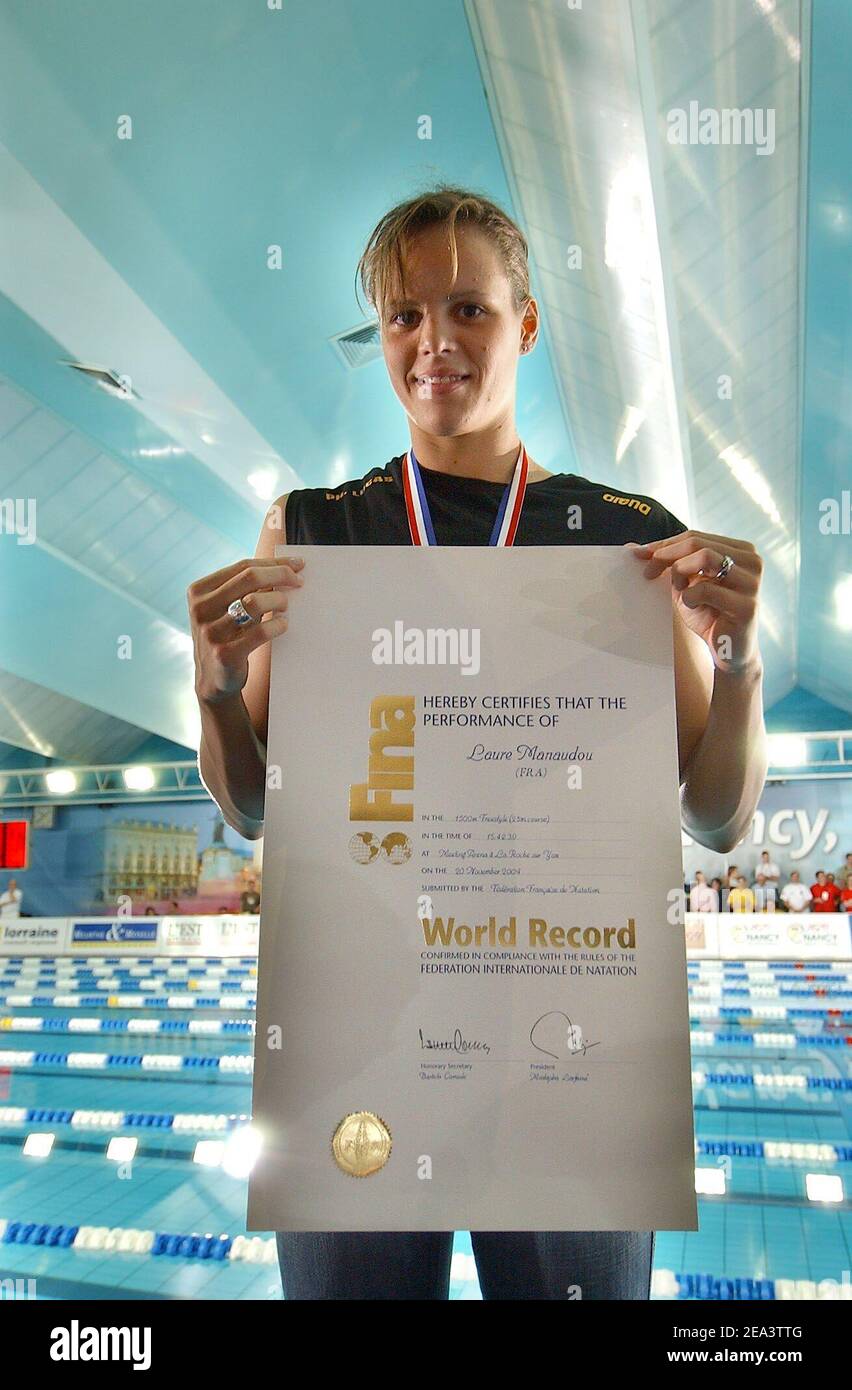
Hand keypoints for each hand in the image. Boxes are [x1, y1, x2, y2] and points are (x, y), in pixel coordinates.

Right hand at [187, 557, 304, 703]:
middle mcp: (200, 609)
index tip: (297, 564)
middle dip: (281, 575)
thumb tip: (285, 569)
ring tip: (286, 606)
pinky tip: (283, 624)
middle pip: (250, 577)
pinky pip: (261, 631)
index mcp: (199, 591)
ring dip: (279, 600)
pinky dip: (277, 625)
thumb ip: (244, 588)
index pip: (243, 566)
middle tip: (299, 581)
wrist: (213, 680)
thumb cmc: (227, 636)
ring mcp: (211, 632)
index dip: (274, 563)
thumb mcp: (225, 608)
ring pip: (255, 602)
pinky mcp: (225, 654)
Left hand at [625, 531, 762, 674]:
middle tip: (648, 572)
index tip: (640, 555)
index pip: (696, 537)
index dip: (665, 545)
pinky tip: (692, 607)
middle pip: (698, 543)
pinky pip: (706, 589)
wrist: (728, 651)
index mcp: (740, 551)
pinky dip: (689, 597)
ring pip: (705, 557)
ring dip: (681, 573)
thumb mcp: (686, 584)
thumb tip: (632, 548)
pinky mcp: (747, 606)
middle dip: (667, 555)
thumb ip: (669, 564)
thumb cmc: (708, 615)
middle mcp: (752, 561)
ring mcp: (752, 582)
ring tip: (679, 592)